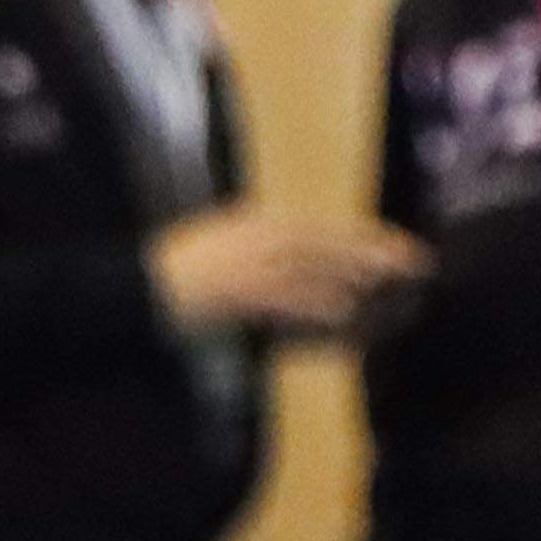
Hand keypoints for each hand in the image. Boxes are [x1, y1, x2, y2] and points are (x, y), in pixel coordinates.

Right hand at [148, 208, 424, 338]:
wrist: (125, 299)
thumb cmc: (170, 287)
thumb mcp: (220, 258)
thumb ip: (262, 262)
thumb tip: (310, 286)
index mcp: (251, 225)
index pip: (319, 228)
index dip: (363, 237)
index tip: (398, 247)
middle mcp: (252, 237)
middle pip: (324, 242)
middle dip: (372, 252)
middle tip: (415, 264)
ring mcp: (242, 264)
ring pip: (312, 267)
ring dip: (353, 278)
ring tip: (392, 289)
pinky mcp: (232, 293)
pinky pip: (283, 299)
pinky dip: (313, 305)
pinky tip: (343, 316)